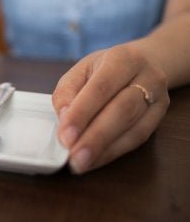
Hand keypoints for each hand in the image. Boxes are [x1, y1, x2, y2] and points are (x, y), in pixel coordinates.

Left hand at [52, 44, 169, 173]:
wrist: (143, 63)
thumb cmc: (105, 68)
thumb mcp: (81, 70)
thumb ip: (67, 92)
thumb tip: (63, 118)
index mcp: (122, 59)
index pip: (101, 88)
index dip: (82, 113)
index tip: (65, 135)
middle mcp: (147, 77)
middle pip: (121, 110)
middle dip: (95, 137)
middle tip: (73, 155)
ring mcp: (158, 98)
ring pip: (133, 128)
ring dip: (104, 149)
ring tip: (81, 162)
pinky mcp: (159, 117)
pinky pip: (137, 139)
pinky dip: (113, 152)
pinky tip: (95, 160)